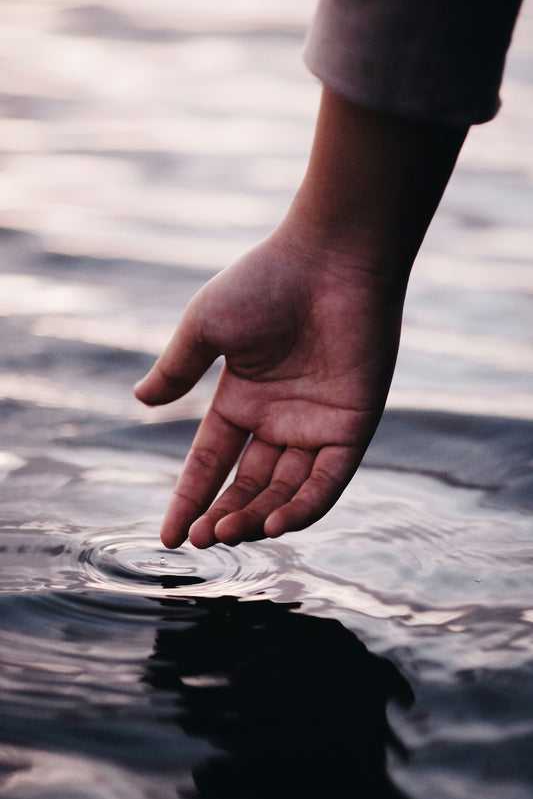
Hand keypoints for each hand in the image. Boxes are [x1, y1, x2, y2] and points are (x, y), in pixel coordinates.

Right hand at [134, 88, 464, 547]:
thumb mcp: (206, 327)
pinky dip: (304, 507)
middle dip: (223, 515)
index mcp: (242, 400)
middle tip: (202, 539)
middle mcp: (278, 420)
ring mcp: (315, 426)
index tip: (168, 536)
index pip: (210, 463)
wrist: (331, 259)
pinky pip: (327, 480)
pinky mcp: (352, 426)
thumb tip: (141, 400)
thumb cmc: (266, 282)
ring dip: (257, 517)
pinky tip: (274, 523)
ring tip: (228, 532)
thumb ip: (177, 369)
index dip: (188, 499)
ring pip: (286, 492)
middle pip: (247, 485)